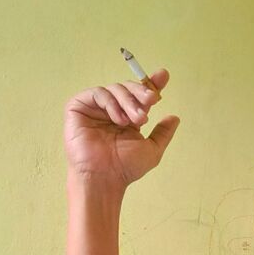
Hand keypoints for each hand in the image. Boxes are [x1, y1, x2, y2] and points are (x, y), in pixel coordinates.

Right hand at [64, 69, 179, 184]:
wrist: (104, 178)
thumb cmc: (124, 168)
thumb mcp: (151, 150)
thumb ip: (163, 133)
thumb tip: (175, 117)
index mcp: (127, 118)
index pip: (139, 96)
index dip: (151, 84)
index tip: (163, 76)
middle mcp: (111, 111)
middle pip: (127, 88)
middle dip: (141, 92)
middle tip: (151, 101)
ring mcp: (94, 109)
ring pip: (115, 89)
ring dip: (129, 101)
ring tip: (136, 119)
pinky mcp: (78, 107)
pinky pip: (98, 93)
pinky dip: (112, 103)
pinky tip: (118, 119)